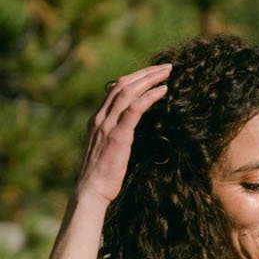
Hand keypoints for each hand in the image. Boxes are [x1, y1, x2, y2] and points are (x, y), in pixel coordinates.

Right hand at [71, 64, 172, 212]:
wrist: (90, 191)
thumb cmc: (102, 176)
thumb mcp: (107, 150)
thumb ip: (116, 136)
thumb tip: (131, 132)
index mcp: (97, 119)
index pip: (115, 89)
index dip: (135, 78)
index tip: (152, 73)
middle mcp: (100, 117)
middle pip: (123, 84)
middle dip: (145, 73)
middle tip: (165, 67)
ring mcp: (107, 125)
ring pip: (129, 91)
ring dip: (150, 79)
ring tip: (167, 73)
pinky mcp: (118, 135)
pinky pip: (135, 109)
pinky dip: (150, 96)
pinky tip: (163, 90)